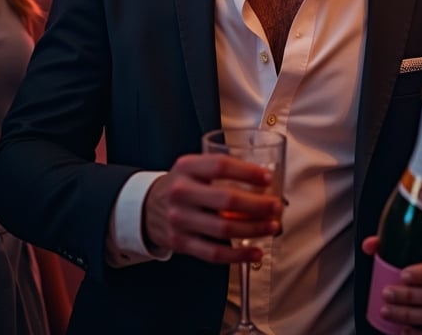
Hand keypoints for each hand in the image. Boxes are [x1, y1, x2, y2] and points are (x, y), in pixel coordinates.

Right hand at [142, 153, 281, 263]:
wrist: (146, 208)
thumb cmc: (181, 185)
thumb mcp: (193, 167)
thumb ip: (220, 169)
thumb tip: (262, 180)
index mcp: (187, 167)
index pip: (221, 166)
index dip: (247, 172)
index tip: (267, 178)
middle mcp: (181, 192)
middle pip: (226, 200)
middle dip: (257, 205)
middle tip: (276, 206)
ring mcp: (180, 219)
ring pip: (224, 228)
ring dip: (254, 229)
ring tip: (272, 227)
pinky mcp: (180, 243)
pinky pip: (214, 253)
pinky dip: (238, 255)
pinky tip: (255, 252)